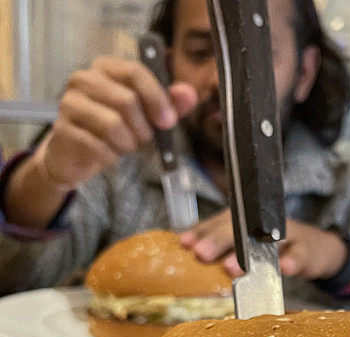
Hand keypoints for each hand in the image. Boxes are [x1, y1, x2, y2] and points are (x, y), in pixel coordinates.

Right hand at [31, 57, 197, 191]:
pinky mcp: (63, 129)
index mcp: (106, 68)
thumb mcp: (145, 116)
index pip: (135, 72)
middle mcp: (84, 79)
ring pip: (112, 125)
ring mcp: (70, 103)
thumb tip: (189, 94)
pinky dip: (111, 157)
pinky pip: (98, 146)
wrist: (76, 156)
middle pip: (126, 100)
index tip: (168, 122)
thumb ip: (168, 104)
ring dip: (128, 144)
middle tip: (143, 140)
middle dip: (143, 128)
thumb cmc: (114, 131)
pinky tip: (110, 156)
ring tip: (125, 147)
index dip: (156, 97)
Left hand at [180, 211, 347, 280]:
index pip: (220, 223)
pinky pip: (300, 255)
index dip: (202, 231)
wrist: (318, 249)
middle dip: (218, 241)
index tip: (184, 243)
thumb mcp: (249, 246)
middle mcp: (264, 224)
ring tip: (231, 268)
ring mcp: (287, 235)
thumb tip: (190, 255)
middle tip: (201, 254)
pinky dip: (292, 261)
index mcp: (246, 222)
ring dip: (249, 254)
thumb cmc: (276, 249)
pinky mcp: (307, 250)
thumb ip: (224, 250)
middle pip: (240, 229)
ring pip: (267, 243)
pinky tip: (284, 269)